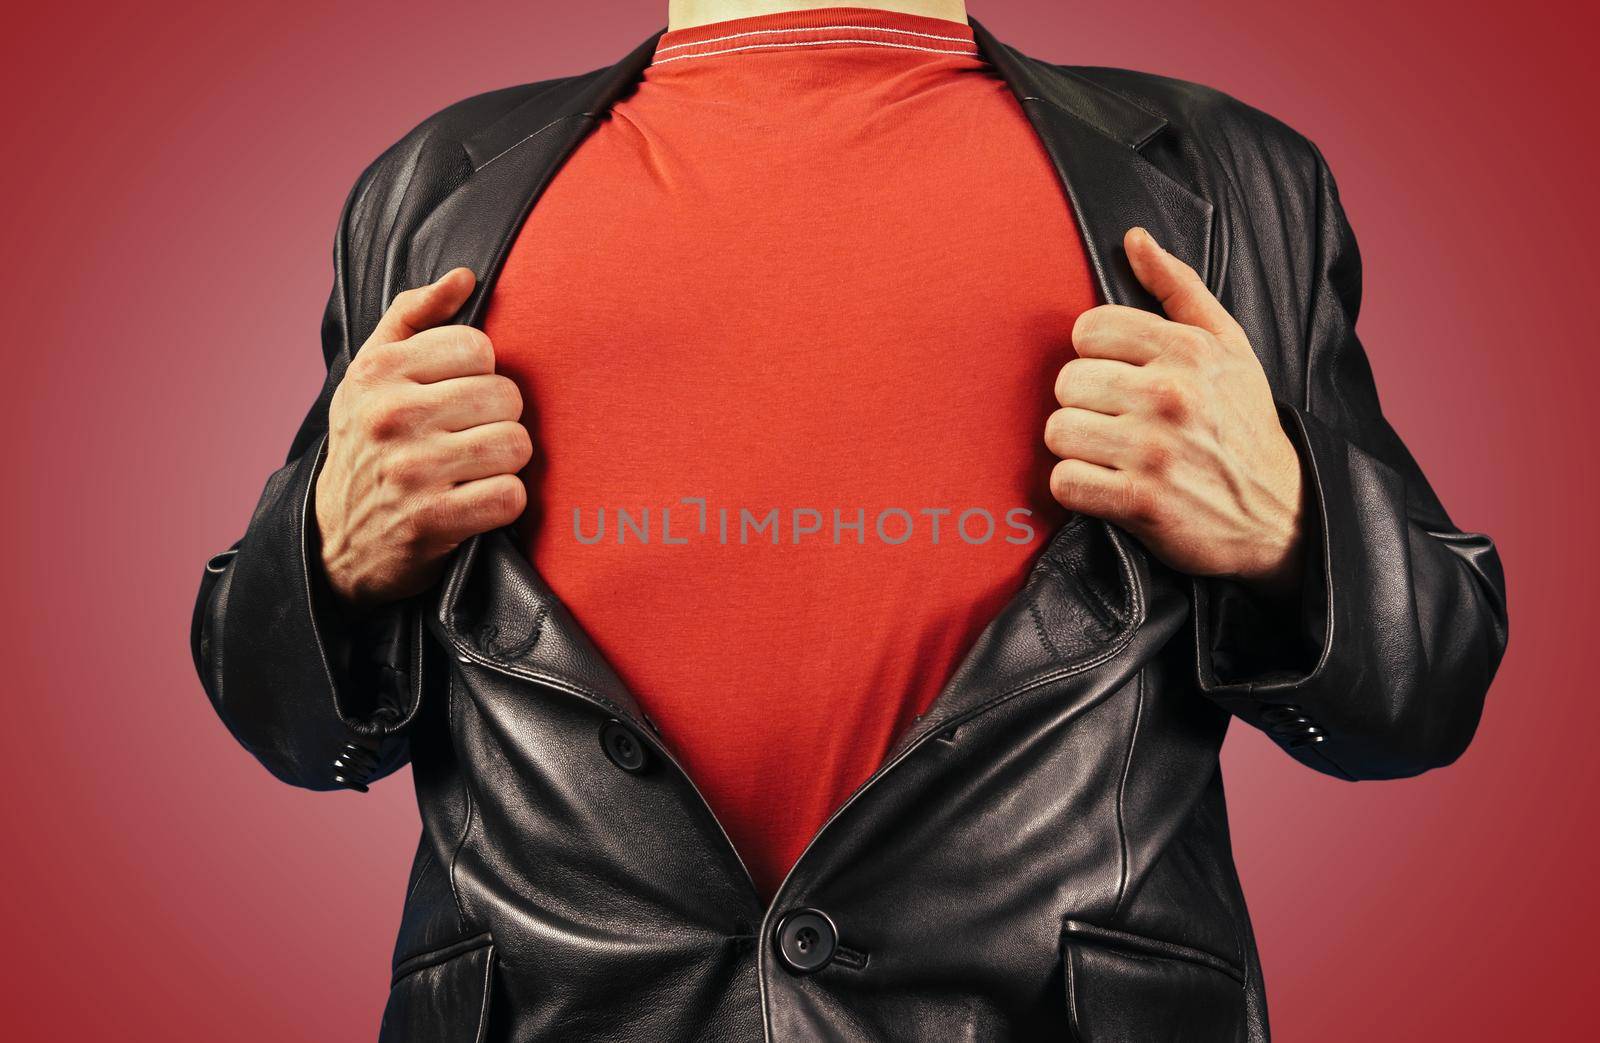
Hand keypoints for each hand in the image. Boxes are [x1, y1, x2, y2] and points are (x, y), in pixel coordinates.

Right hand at [314, 268, 533, 609]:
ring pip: (515, 443)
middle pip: (506, 395)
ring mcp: (412, 470)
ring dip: (506, 461)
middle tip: (471, 436)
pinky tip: (477, 501)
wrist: (335, 540)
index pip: (479, 346)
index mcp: (380, 371)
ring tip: (476, 467)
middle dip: (498, 418)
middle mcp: (392, 416)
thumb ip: (415, 315)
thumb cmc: (367, 445)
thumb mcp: (372, 373)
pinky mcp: (433, 521)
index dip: (481, 373)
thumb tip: (465, 277)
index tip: (458, 397)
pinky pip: (511, 496)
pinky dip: (505, 502)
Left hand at [1045, 227, 1305, 594]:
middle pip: (1067, 381)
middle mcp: (1170, 394)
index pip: (1089, 329)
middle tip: (1116, 421)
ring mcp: (1153, 449)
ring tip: (1110, 452)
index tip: (1119, 378)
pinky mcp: (1139, 502)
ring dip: (1076, 447)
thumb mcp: (1229, 346)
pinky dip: (1077, 488)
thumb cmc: (1244, 425)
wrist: (1281, 513)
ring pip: (1058, 431)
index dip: (1095, 356)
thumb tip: (1133, 239)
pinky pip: (1064, 482)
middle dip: (1084, 404)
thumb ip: (1178, 288)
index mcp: (1188, 350)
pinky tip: (1105, 485)